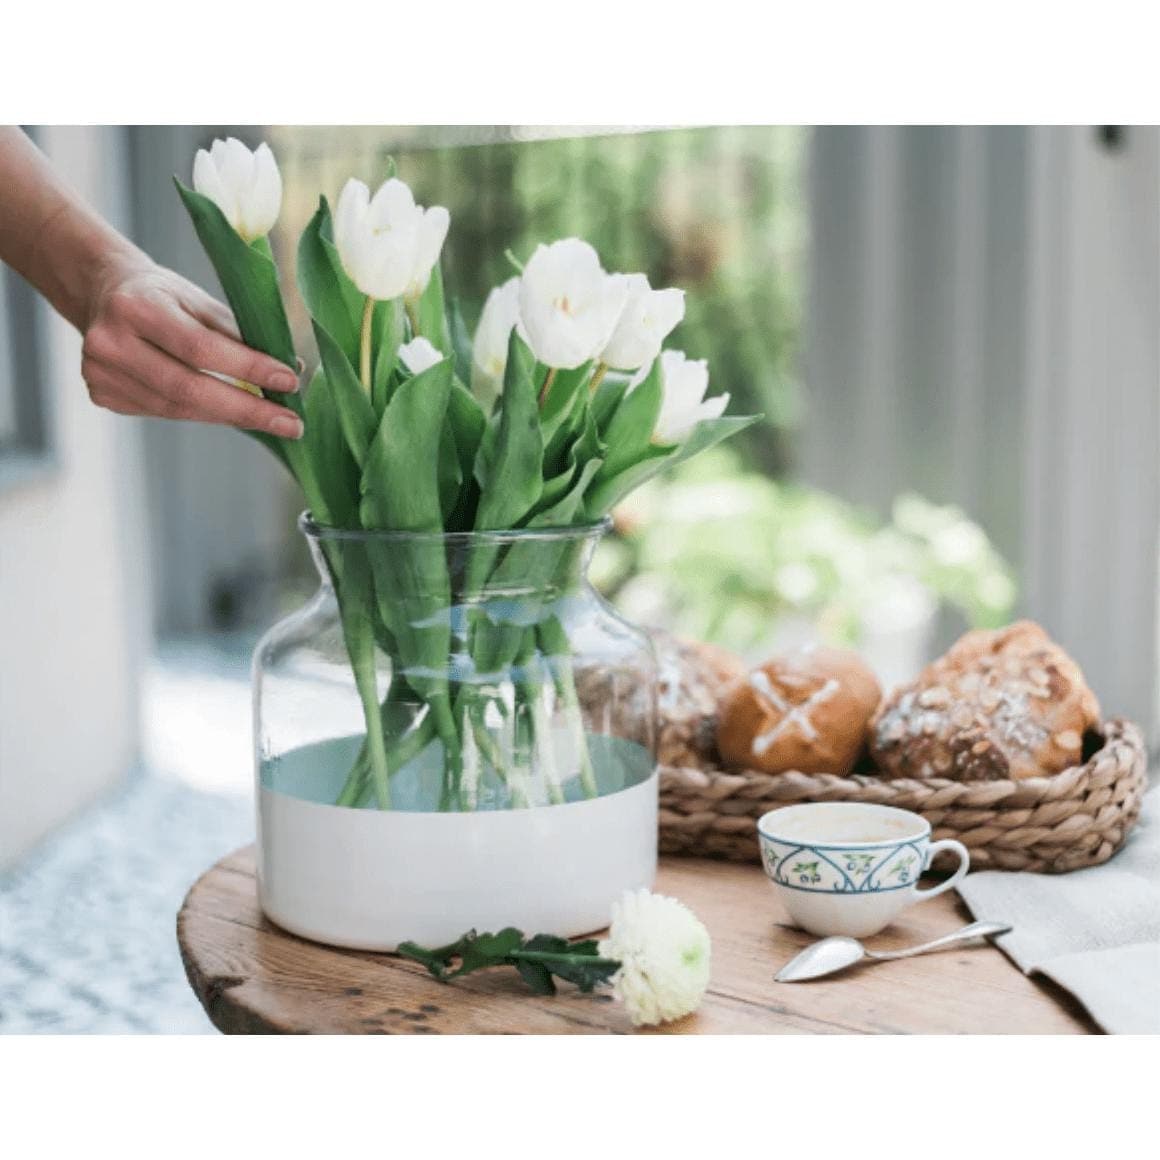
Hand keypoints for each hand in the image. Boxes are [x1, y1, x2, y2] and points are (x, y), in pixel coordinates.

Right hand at [80, 254, 302, 437]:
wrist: (104, 293)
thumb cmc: (164, 296)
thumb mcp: (199, 301)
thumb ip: (240, 334)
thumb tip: (293, 370)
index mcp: (136, 306)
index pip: (201, 347)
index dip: (248, 369)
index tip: (290, 381)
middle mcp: (110, 342)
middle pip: (189, 389)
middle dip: (248, 410)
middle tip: (292, 425)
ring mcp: (100, 373)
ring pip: (180, 408)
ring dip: (230, 416)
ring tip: (270, 421)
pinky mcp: (103, 395)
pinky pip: (165, 413)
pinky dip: (203, 414)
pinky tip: (230, 413)